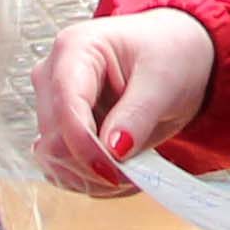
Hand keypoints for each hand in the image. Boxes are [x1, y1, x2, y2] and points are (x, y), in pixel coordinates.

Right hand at [32, 7, 218, 190]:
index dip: (85, 147)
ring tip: (133, 172)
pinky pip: (62, 168)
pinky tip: (120, 172)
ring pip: (53, 159)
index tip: (114, 173)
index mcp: (75, 49)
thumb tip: (113, 150)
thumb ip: (137, 114)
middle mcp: (53, 76)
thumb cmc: (171, 54)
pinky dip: (90, 180)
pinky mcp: (59, 130)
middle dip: (93, 166)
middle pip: (55, 140)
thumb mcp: (164, 80)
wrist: (178, 57)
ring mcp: (52, 104)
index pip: (65, 108)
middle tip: (136, 176)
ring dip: (92, 178)